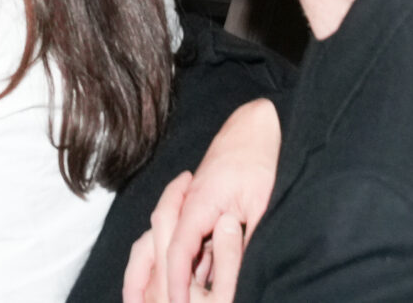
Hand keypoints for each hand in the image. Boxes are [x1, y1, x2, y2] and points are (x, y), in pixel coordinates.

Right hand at [124, 98, 278, 302]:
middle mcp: (186, 205)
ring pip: (165, 241)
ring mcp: (189, 205)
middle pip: (162, 247)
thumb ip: (243, 241)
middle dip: (157, 280)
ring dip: (160, 269)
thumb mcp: (258, 206)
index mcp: (199, 205)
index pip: (178, 250)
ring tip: (154, 298)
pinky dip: (176, 258)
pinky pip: (180, 236)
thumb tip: (238, 277)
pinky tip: (185, 280)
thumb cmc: (257, 161)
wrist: (254, 127)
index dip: (177, 281)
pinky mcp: (197, 206)